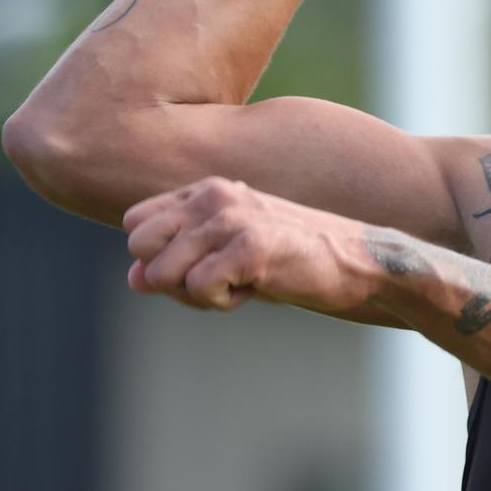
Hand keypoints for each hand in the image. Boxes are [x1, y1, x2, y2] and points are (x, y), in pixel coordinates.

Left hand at [123, 177, 371, 311]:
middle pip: (141, 249)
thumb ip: (178, 260)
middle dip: (171, 277)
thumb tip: (133, 279)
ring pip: (163, 273)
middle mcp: (214, 195)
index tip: (208, 264)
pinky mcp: (251, 246)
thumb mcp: (228, 254)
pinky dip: (224, 302)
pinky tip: (259, 286)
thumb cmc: (293, 260)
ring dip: (201, 294)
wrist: (358, 262)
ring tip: (245, 280)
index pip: (136, 226)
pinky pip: (198, 289)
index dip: (162, 257)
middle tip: (222, 278)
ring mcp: (232, 218)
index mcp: (206, 189)